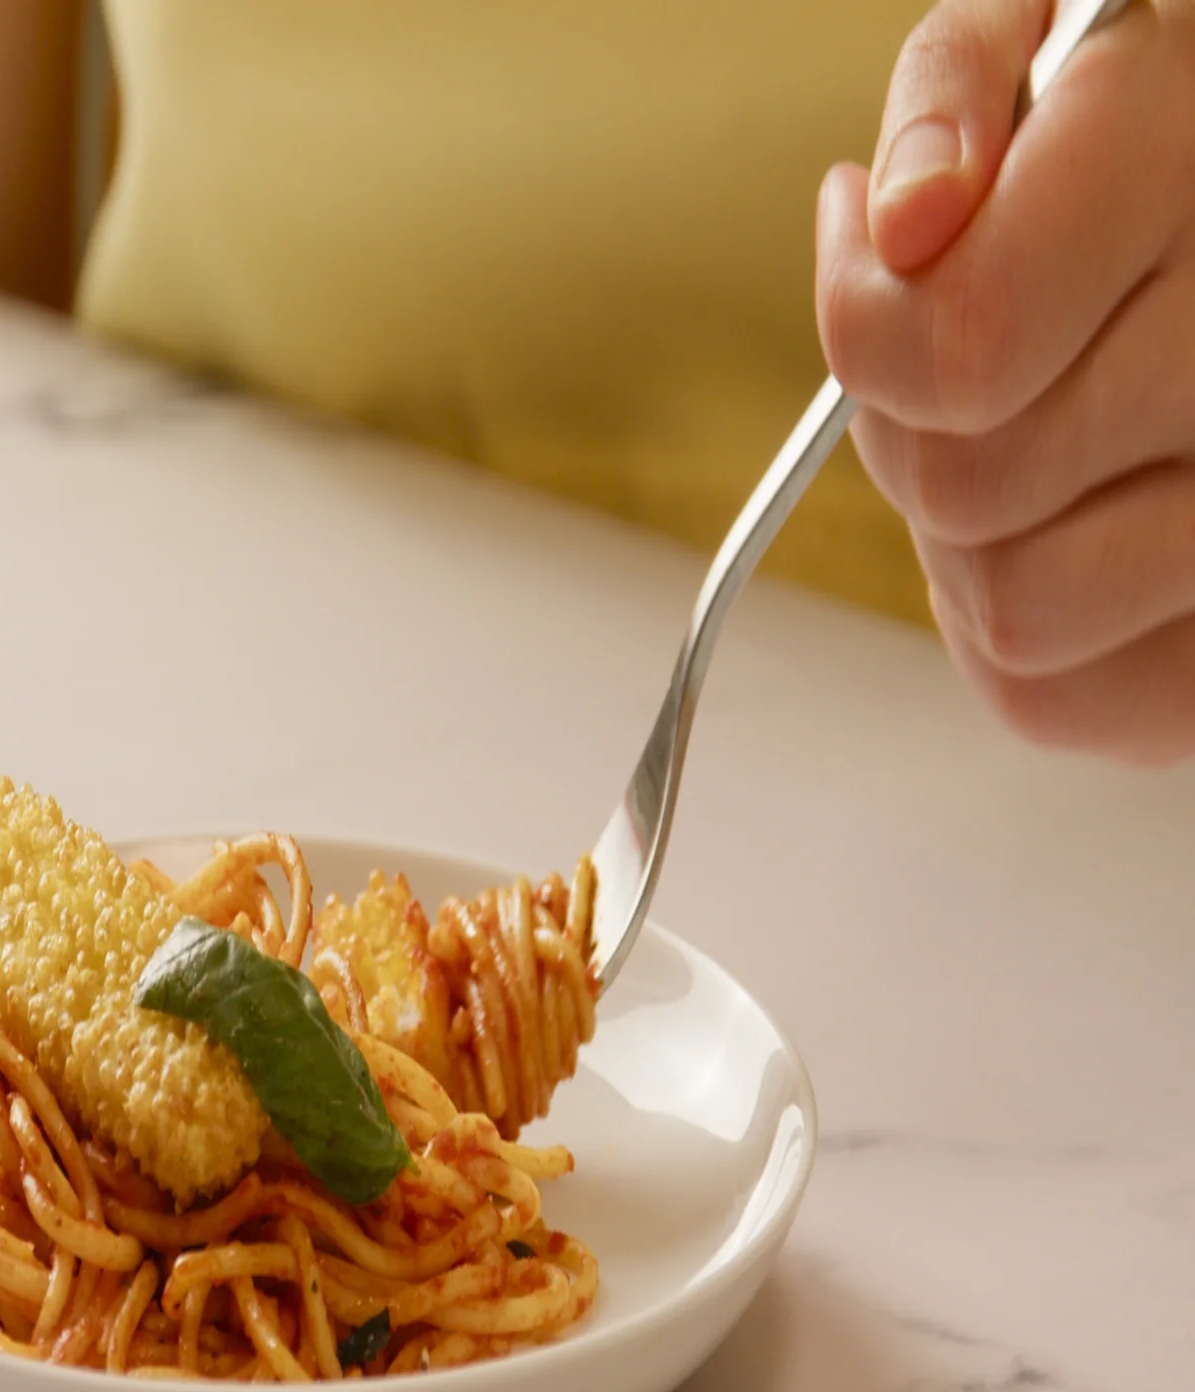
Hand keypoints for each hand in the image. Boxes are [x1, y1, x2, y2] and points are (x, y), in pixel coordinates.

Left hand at [816, 0, 1194, 762]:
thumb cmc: (1153, 142)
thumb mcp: (1064, 38)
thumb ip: (961, 84)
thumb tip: (903, 218)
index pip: (962, 343)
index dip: (867, 326)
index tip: (876, 241)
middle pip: (965, 486)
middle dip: (917, 429)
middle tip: (973, 349)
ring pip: (1008, 608)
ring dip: (965, 539)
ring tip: (1031, 441)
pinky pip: (1048, 699)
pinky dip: (1011, 634)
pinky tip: (1068, 525)